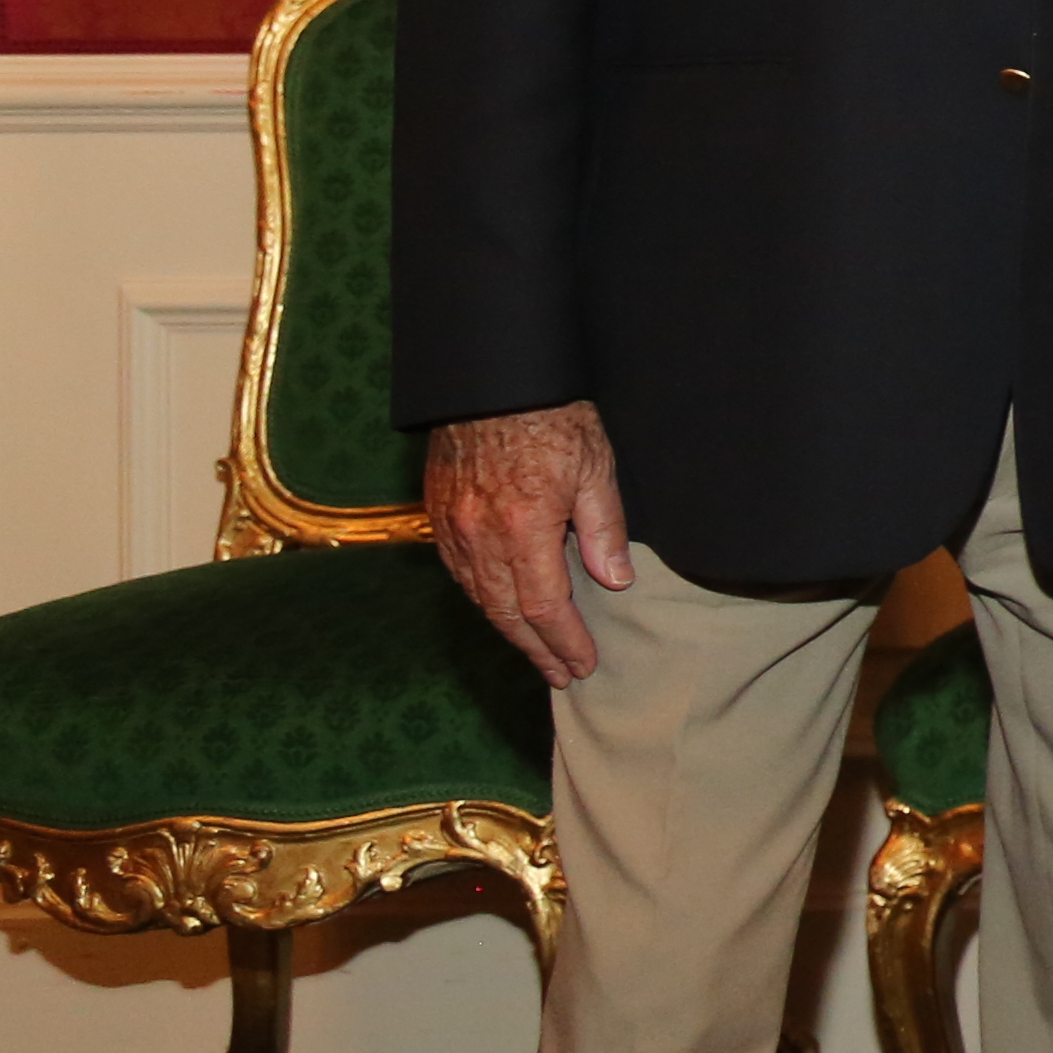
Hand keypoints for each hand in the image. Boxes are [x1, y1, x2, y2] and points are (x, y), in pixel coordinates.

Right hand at [427, 401, 629, 685]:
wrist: (490, 377)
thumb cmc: (551, 414)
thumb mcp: (594, 464)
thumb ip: (603, 527)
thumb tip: (614, 581)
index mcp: (523, 527)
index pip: (545, 606)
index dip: (564, 641)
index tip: (582, 665)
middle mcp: (480, 535)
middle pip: (506, 613)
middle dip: (536, 649)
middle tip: (560, 675)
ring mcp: (453, 526)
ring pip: (478, 596)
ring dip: (508, 629)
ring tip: (536, 650)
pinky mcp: (438, 513)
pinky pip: (459, 571)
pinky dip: (482, 597)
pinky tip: (500, 607)